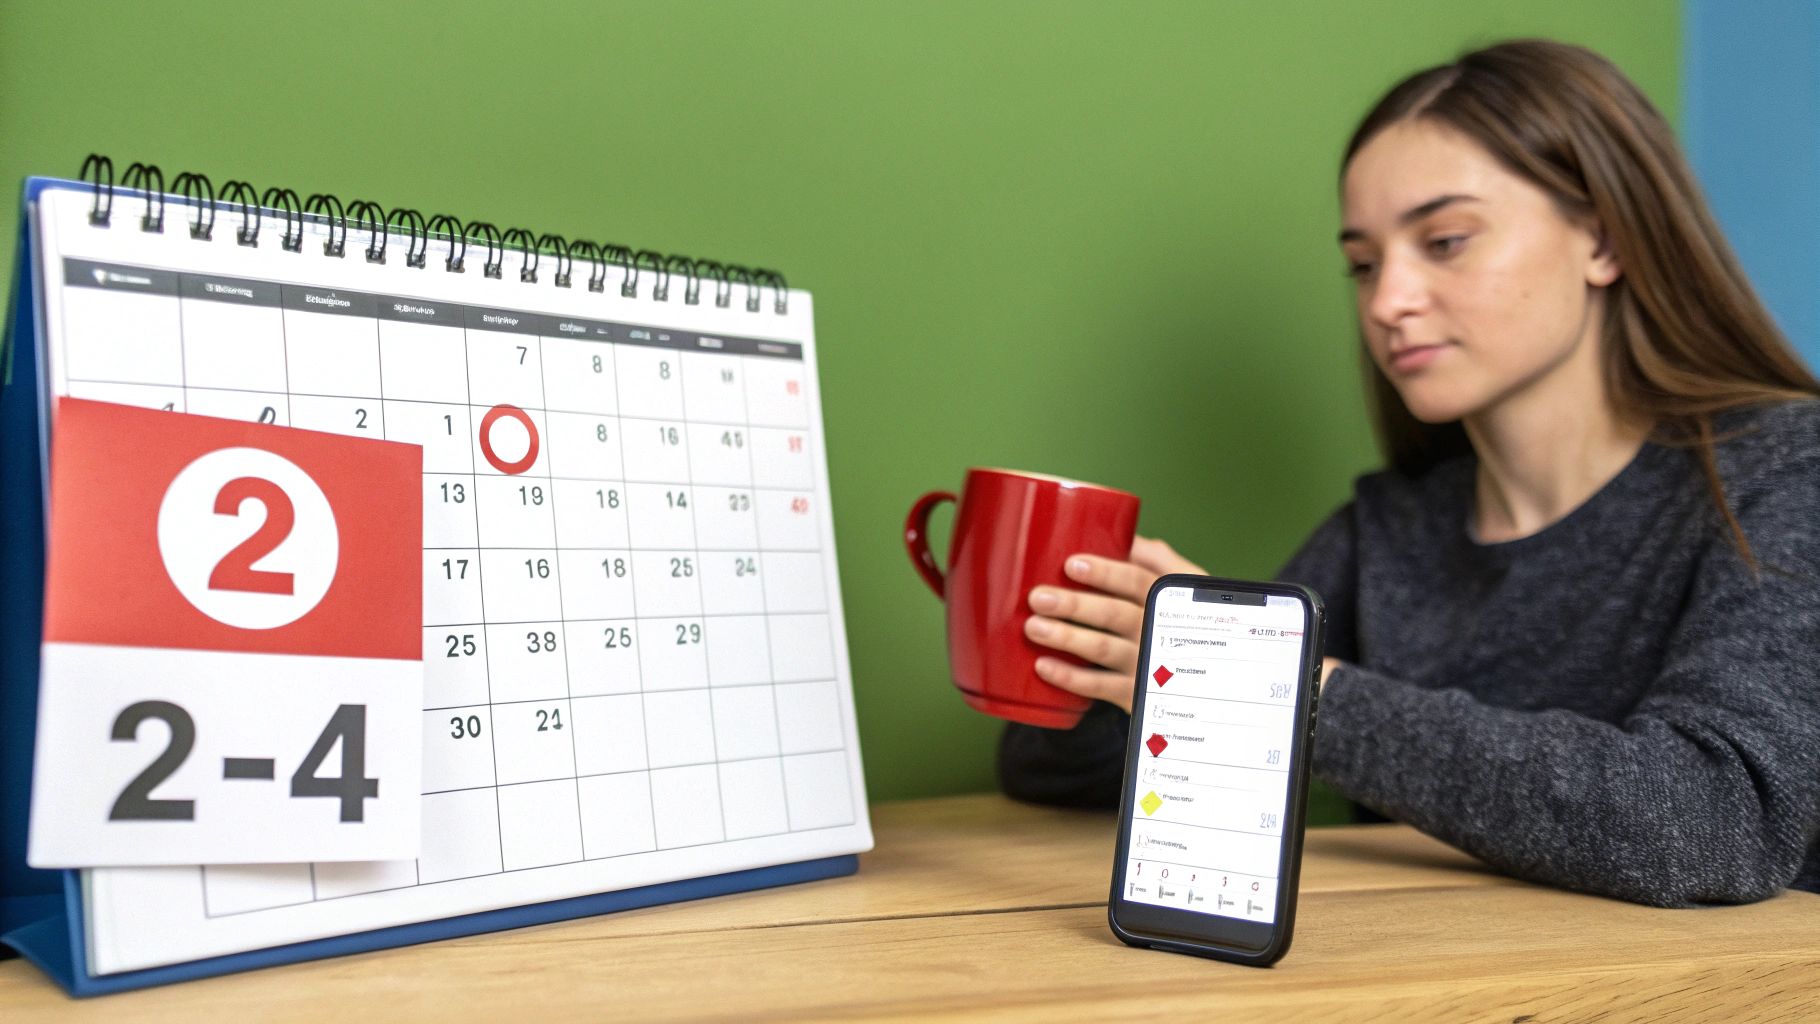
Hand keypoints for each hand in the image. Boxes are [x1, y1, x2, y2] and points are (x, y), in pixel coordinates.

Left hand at [1023, 536, 1205, 712]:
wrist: (1212, 682)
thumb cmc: (1186, 622)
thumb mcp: (1186, 589)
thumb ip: (1156, 560)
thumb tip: (1120, 530)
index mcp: (1168, 598)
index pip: (1138, 581)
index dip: (1106, 572)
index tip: (1071, 564)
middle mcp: (1160, 630)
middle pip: (1116, 614)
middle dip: (1075, 605)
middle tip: (1038, 597)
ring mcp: (1149, 664)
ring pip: (1105, 649)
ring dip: (1067, 637)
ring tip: (1033, 627)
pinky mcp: (1137, 694)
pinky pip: (1101, 687)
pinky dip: (1071, 678)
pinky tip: (1043, 666)